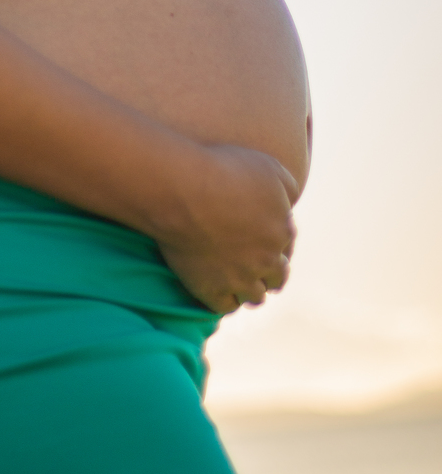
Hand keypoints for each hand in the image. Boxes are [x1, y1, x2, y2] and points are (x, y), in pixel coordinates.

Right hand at [156, 144, 298, 313]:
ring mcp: (239, 279)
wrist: (182, 189)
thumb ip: (288, 187)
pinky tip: (219, 289)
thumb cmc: (223, 170)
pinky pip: (226, 306)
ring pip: (254, 296)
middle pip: (277, 277)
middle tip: (255, 265)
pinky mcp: (210, 289)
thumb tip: (290, 204)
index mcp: (282, 232)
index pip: (287, 244)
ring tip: (238, 282)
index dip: (276, 241)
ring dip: (250, 290)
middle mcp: (266, 260)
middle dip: (270, 272)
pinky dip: (226, 300)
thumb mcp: (268, 166)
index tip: (262, 237)